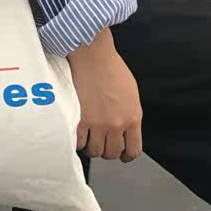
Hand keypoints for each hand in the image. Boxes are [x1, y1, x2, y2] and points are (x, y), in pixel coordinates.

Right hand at [68, 28, 142, 162]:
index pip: (133, 150)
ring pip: (95, 151)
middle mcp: (116, 124)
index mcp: (132, 118)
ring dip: (91, 147)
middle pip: (112, 153)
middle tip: (100, 143)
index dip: (126, 155)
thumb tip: (125, 126)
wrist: (92, 55)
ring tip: (87, 138)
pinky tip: (76, 133)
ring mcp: (97, 124)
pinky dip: (77, 141)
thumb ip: (129, 113)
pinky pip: (79, 142)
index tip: (121, 154)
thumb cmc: (110, 67)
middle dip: (106, 150)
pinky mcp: (80, 119)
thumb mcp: (131, 92)